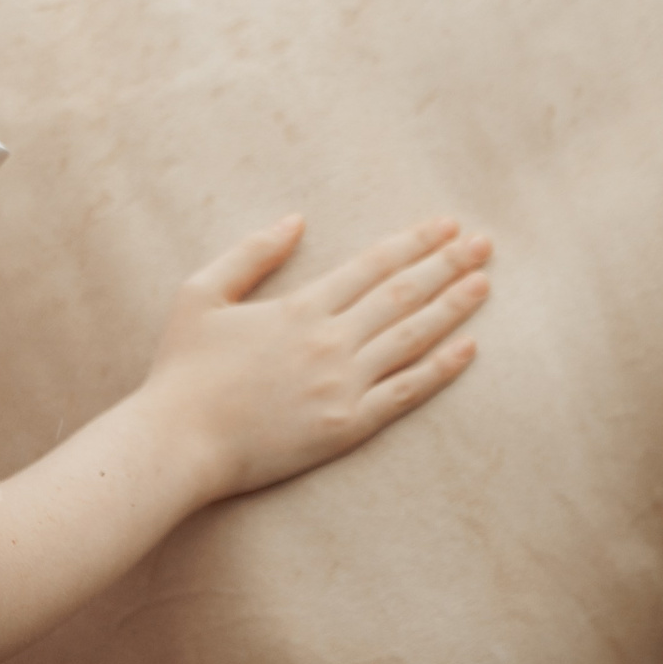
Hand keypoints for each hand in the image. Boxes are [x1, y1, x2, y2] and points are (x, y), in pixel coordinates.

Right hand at [139, 215, 492, 501]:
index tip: (447, 225)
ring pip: (413, 338)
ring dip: (453, 307)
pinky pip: (406, 393)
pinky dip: (441, 369)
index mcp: (300, 307)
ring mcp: (343, 385)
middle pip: (403, 294)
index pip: (373, 265)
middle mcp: (330, 341)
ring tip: (484, 284)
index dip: (414, 242)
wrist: (177, 443)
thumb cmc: (182, 369)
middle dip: (448, 265)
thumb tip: (295, 220)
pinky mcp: (347, 426)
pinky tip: (469, 349)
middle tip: (485, 244)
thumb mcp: (201, 293)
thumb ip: (251, 253)